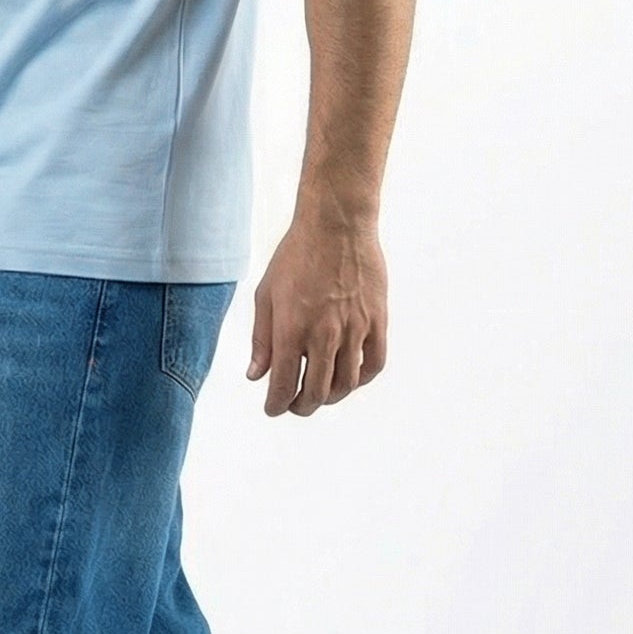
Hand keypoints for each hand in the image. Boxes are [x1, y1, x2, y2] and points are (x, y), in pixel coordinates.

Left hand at [246, 216, 387, 414]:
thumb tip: (255, 375)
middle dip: (302, 407)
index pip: (284, 387)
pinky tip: (350, 377)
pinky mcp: (377, 321)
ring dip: (331, 397)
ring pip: (346, 384)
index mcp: (292, 330)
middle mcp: (325, 336)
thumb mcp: (266, 295)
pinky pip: (374, 363)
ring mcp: (355, 330)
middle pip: (316, 393)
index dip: (276, 405)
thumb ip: (261, 339)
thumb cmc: (296, 255)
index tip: (273, 408)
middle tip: (295, 405)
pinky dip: (361, 379)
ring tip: (321, 394)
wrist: (336, 225)